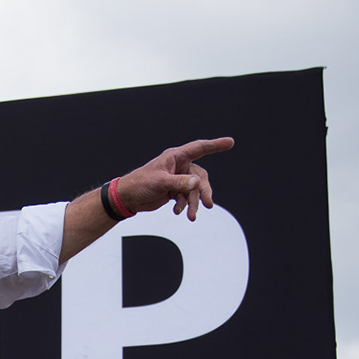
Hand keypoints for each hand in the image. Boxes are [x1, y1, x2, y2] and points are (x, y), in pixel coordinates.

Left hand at [111, 138, 233, 219]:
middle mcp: (179, 166)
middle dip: (204, 191)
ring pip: (194, 190)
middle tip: (208, 204)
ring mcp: (178, 178)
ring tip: (191, 216)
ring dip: (193, 203)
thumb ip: (179, 183)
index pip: (199, 148)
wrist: (128, 198)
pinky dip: (184, 205)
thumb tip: (197, 183)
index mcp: (175, 156)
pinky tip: (177, 211)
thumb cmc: (140, 184)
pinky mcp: (175, 190)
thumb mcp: (160, 183)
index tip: (230, 142)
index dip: (215, 145)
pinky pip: (186, 197)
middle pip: (200, 177)